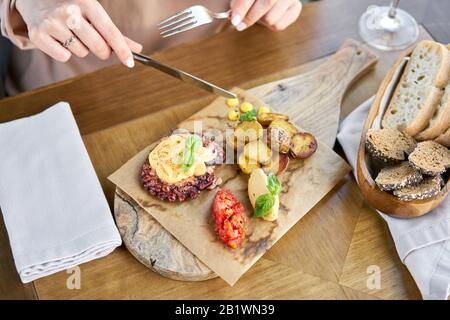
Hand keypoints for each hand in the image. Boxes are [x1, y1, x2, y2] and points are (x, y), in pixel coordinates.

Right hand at [15, 0, 142, 66]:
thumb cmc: (72, 7)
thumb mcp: (93, 13)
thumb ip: (115, 33)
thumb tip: (136, 49)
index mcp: (86, 2)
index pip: (110, 32)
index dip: (122, 50)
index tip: (130, 62)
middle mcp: (69, 11)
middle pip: (98, 47)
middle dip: (102, 51)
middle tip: (95, 43)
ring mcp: (52, 23)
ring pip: (81, 53)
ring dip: (80, 47)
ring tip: (70, 33)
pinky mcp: (38, 34)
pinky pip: (64, 56)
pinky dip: (63, 51)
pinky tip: (58, 38)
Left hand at [230, 0, 301, 30]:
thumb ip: (238, 3)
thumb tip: (235, 18)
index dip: (242, 7)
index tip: (234, 20)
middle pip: (267, 3)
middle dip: (250, 17)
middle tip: (240, 25)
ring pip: (270, 18)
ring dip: (260, 21)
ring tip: (259, 14)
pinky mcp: (296, 8)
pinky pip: (279, 25)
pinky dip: (269, 25)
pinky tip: (268, 16)